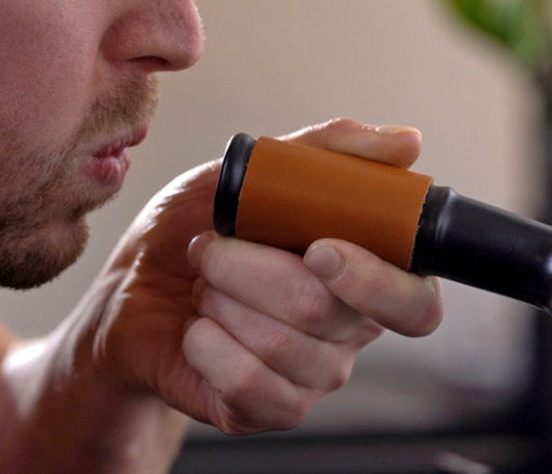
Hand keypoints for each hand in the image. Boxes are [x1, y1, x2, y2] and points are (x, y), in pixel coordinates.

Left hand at [91, 119, 443, 434]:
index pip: (415, 302)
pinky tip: (196, 327)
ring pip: (283, 345)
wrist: (136, 285)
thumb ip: (335, 151)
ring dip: (223, 299)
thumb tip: (409, 142)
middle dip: (255, 270)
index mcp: (372, 270)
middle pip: (329, 312)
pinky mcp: (270, 409)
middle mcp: (355, 328)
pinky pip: (249, 386)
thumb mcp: (260, 171)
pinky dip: (207, 344)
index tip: (319, 249)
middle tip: (212, 243)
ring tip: (204, 280)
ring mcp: (316, 373)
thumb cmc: (205, 221)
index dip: (375, 281)